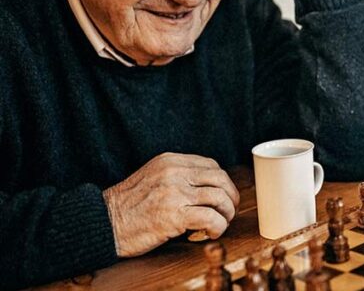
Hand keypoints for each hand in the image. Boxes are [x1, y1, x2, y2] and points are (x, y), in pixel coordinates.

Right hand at [102, 153, 240, 256]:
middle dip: (231, 198)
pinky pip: (211, 218)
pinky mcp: (174, 215)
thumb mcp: (153, 178)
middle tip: (228, 212)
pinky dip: (218, 227)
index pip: (211, 166)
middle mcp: (174, 173)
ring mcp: (174, 193)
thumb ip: (178, 176)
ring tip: (219, 224)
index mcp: (169, 161)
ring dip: (226, 215)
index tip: (224, 197)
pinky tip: (210, 233)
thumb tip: (210, 188)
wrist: (102, 224)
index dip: (224, 183)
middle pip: (221, 180)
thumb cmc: (128, 207)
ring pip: (220, 198)